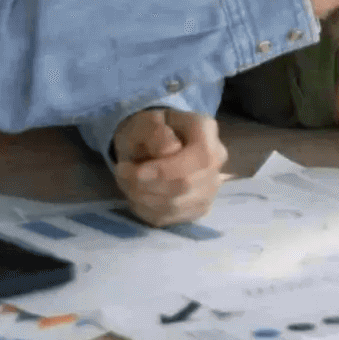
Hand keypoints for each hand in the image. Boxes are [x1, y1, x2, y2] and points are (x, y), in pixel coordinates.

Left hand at [111, 106, 228, 224]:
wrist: (151, 144)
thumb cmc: (148, 130)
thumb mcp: (144, 121)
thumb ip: (154, 131)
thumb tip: (169, 150)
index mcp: (206, 130)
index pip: (200, 158)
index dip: (167, 170)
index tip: (135, 171)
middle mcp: (217, 160)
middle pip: (186, 185)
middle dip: (146, 185)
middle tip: (121, 173)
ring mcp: (211, 187)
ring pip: (176, 205)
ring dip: (142, 197)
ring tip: (125, 181)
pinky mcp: (198, 208)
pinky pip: (169, 217)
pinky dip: (145, 209)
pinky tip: (136, 195)